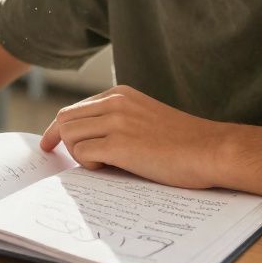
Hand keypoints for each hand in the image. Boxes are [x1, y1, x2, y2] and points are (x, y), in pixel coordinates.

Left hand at [40, 85, 225, 188]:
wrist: (212, 150)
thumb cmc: (183, 143)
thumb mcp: (144, 118)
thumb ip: (117, 121)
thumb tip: (85, 141)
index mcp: (120, 94)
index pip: (73, 109)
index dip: (57, 129)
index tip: (50, 143)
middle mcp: (115, 103)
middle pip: (64, 120)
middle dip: (60, 142)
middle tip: (66, 160)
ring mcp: (117, 122)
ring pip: (69, 136)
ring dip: (78, 155)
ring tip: (102, 164)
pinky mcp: (121, 144)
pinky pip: (82, 153)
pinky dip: (88, 165)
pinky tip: (108, 168)